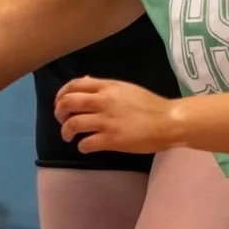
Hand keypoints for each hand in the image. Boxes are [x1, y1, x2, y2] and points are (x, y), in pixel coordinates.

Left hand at [55, 76, 179, 154]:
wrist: (169, 121)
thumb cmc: (149, 105)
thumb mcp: (125, 88)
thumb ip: (103, 86)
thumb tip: (84, 81)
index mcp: (107, 87)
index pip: (74, 85)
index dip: (61, 94)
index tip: (59, 103)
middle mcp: (103, 101)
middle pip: (68, 103)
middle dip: (58, 113)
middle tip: (61, 120)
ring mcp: (106, 121)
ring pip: (73, 124)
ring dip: (66, 132)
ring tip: (69, 136)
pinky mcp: (111, 139)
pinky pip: (86, 143)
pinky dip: (81, 146)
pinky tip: (85, 147)